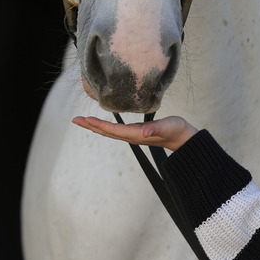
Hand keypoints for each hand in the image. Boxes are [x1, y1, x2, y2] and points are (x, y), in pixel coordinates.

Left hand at [71, 114, 197, 150]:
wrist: (184, 139)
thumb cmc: (176, 130)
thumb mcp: (168, 126)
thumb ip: (156, 129)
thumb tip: (143, 132)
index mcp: (136, 135)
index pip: (113, 130)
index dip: (99, 125)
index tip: (85, 119)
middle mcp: (132, 136)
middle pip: (107, 132)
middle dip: (91, 126)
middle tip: (75, 120)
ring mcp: (133, 136)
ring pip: (110, 132)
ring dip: (95, 127)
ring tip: (83, 121)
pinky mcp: (136, 133)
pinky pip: (116, 131)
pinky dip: (105, 127)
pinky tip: (102, 124)